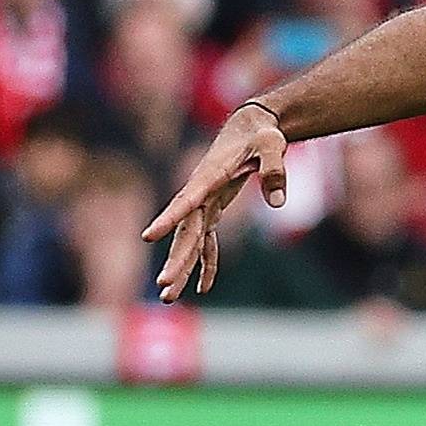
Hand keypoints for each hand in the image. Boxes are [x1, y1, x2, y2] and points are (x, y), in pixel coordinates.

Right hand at [144, 105, 288, 300]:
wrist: (252, 127)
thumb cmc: (261, 134)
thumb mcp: (272, 145)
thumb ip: (275, 169)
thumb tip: (278, 203)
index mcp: (208, 177)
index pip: (185, 202)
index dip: (168, 219)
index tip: (148, 236)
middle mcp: (199, 193)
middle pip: (184, 232)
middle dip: (175, 261)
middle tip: (163, 287)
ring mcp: (203, 203)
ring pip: (188, 241)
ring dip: (181, 269)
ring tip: (168, 298)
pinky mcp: (212, 210)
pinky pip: (206, 241)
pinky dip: (206, 264)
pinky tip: (204, 287)